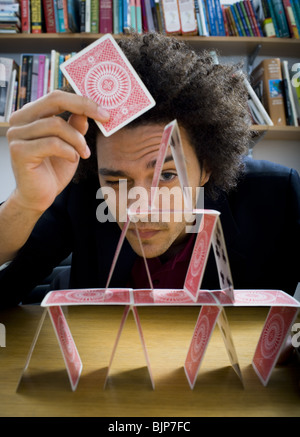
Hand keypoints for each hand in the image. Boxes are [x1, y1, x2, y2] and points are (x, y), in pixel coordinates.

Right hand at [7, 90, 108, 213]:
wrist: (39, 196)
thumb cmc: (53, 169)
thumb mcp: (70, 144)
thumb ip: (75, 126)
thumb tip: (87, 110)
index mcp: (30, 114)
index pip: (56, 96)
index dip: (82, 100)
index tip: (105, 110)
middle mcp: (19, 120)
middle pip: (54, 100)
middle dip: (84, 107)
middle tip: (105, 118)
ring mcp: (16, 135)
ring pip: (56, 125)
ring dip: (77, 140)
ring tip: (83, 153)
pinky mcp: (19, 151)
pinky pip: (52, 144)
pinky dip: (68, 151)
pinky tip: (72, 159)